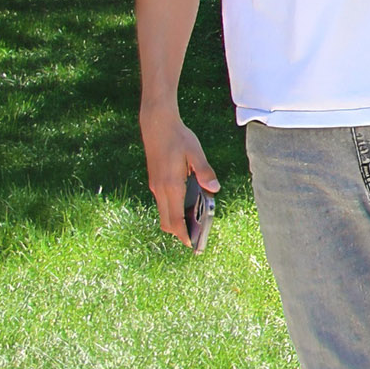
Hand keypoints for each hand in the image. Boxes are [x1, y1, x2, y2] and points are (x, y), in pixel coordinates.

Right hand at [142, 109, 218, 245]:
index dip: (183, 234)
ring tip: (193, 224)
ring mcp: (155, 185)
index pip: (175, 219)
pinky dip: (172, 210)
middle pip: (167, 221)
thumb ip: (204, 171)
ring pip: (163, 212)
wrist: (156, 124)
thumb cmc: (178, 137)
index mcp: (171, 185)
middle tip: (195, 238)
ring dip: (176, 221)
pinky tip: (186, 204)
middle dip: (179, 233)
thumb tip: (214, 189)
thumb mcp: (195, 152)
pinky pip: (162, 202)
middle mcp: (160, 189)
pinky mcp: (155, 180)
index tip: (192, 244)